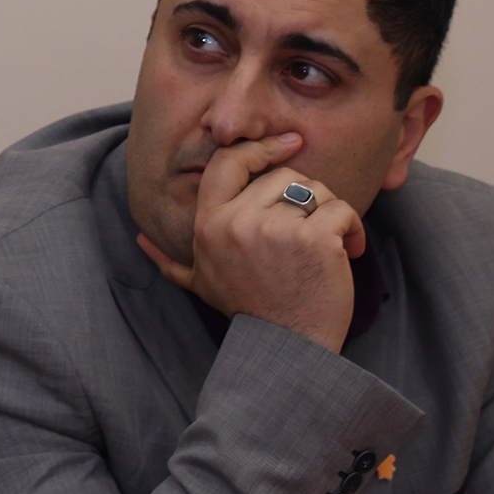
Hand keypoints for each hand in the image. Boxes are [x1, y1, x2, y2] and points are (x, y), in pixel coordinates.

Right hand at [137, 131, 361, 353]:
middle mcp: (236, 223)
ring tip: (330, 246)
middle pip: (281, 175)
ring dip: (330, 213)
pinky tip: (349, 253)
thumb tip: (140, 240)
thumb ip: (171, 259)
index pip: (227, 161)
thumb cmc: (250, 313)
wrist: (289, 350)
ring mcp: (276, 229)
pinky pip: (341, 211)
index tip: (288, 144)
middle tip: (312, 229)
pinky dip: (353, 230)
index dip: (258, 147)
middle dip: (304, 197)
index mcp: (208, 225)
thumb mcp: (201, 285)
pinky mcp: (314, 239)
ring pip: (315, 190)